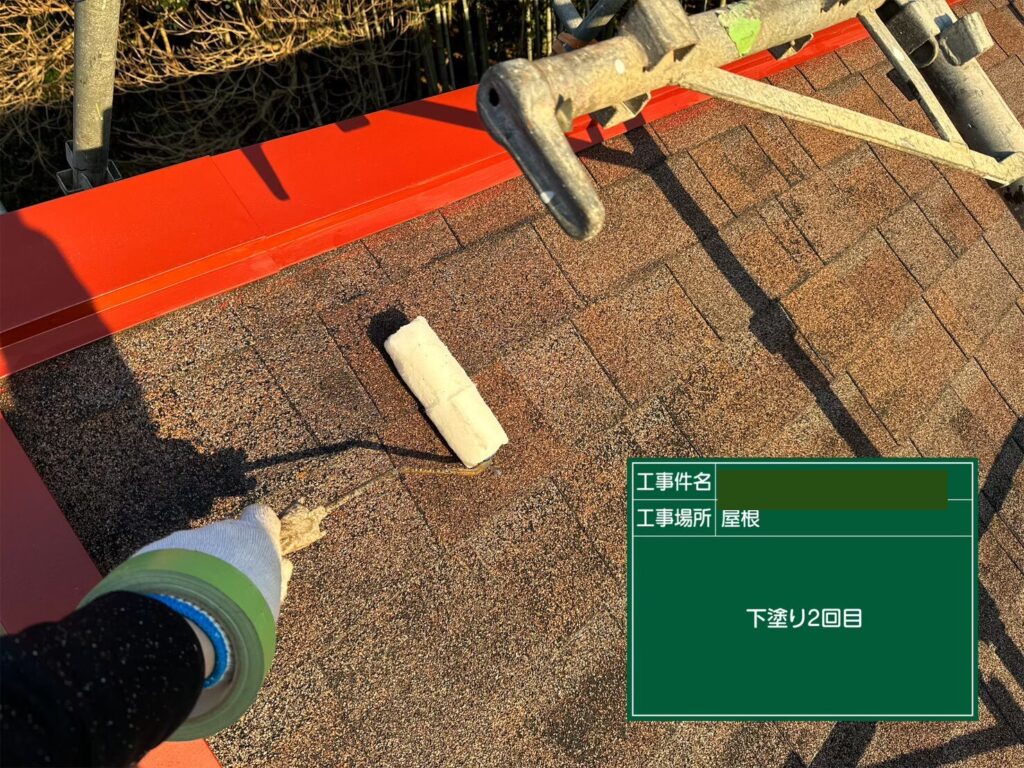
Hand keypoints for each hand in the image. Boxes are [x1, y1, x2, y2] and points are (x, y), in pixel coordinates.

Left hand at [133, 504, 289, 619]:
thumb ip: (273, 578)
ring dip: (196, 570)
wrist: (196, 615)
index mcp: (255, 536)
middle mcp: (221, 531)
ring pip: (194, 552)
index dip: (258, 528)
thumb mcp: (271, 596)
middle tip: (224, 588)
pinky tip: (173, 604)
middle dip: (223, 557)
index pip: (261, 516)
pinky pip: (167, 563)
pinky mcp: (157, 552)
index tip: (256, 543)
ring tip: (195, 602)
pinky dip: (171, 579)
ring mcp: (187, 539)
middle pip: (225, 539)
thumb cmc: (245, 608)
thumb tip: (283, 567)